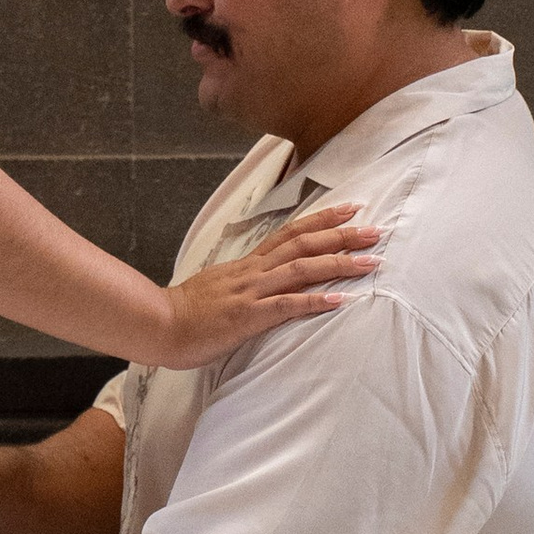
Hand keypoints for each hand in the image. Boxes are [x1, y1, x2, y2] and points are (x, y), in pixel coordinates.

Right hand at [152, 203, 378, 369]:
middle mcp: (254, 272)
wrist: (157, 324)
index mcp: (248, 265)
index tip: (351, 209)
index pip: (291, 233)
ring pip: (302, 269)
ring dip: (340, 263)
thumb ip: (243, 282)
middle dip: (342, 235)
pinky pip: (287, 305)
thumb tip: (263, 281)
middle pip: (304, 243)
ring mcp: (252, 292)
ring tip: (371, 261)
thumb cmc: (186, 312)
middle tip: (376, 230)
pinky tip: (341, 299)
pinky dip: (316, 300)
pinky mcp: (248, 316)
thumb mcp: (219, 287)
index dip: (322, 219)